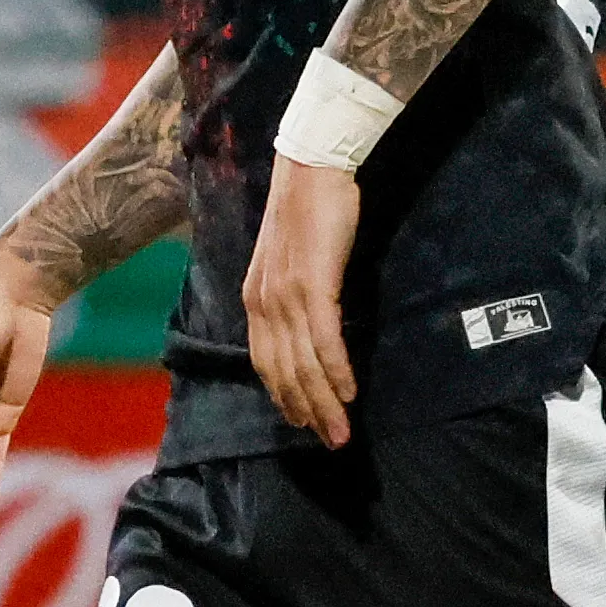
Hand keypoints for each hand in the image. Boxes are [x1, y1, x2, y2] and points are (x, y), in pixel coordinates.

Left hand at [244, 155, 364, 447]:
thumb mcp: (293, 257)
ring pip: (302, 364)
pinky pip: (324, 340)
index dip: (285, 397)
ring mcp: (285, 295)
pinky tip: (350, 392)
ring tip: (342, 430)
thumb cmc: (310, 207)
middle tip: (331, 441)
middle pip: (283, 373)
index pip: (266, 362)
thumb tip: (313, 324)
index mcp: (255, 298)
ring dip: (323, 403)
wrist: (312, 166)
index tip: (304, 423)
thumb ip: (297, 291)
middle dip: (307, 412)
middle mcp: (263, 302)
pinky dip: (337, 370)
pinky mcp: (313, 285)